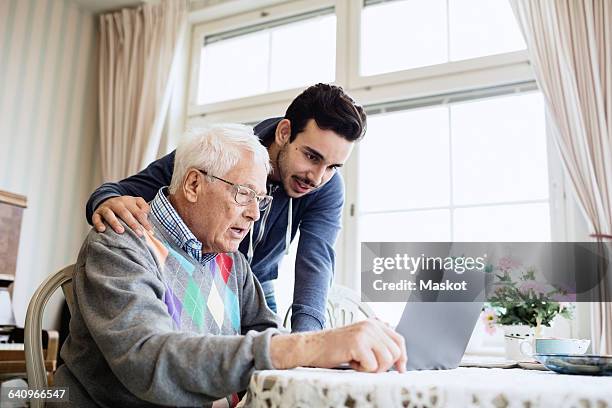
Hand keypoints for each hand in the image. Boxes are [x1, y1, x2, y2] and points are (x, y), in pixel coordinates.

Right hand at [92, 196, 150, 235]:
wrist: (107, 200)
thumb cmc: (126, 207)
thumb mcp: (136, 203)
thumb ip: (144, 208)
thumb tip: (146, 216)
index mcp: (129, 201)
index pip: (138, 212)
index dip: (145, 222)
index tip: (150, 232)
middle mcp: (117, 203)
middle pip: (125, 213)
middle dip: (132, 223)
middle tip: (139, 233)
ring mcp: (106, 208)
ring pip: (109, 214)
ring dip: (115, 222)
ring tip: (121, 231)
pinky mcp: (97, 213)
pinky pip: (96, 218)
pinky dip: (98, 224)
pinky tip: (102, 230)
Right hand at [271, 318, 406, 372]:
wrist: (312, 347)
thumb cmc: (335, 348)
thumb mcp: (360, 341)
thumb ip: (377, 343)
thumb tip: (399, 358)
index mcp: (374, 323)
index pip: (399, 340)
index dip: (402, 356)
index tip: (401, 368)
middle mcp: (371, 325)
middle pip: (395, 352)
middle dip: (384, 365)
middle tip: (367, 365)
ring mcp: (365, 332)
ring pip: (386, 360)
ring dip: (372, 368)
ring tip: (358, 362)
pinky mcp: (358, 342)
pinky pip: (372, 365)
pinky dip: (362, 370)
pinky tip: (351, 362)